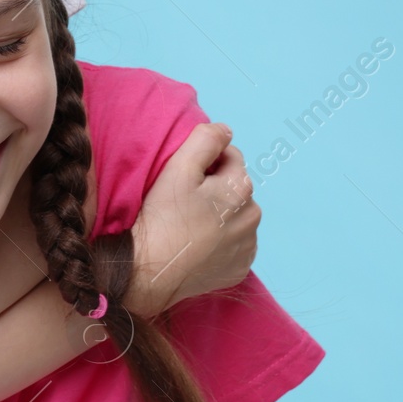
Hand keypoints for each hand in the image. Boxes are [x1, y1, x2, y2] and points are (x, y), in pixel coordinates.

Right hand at [131, 122, 260, 311]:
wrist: (150, 270)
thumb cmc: (162, 216)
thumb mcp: (179, 168)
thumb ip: (206, 140)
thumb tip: (226, 130)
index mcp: (241, 187)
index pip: (230, 158)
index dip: (206, 163)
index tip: (185, 179)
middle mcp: (253, 216)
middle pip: (235, 190)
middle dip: (216, 190)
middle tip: (184, 202)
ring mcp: (247, 246)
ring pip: (236, 218)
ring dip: (220, 216)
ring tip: (190, 225)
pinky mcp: (239, 269)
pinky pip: (234, 246)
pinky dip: (221, 243)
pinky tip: (198, 245)